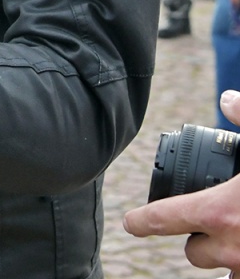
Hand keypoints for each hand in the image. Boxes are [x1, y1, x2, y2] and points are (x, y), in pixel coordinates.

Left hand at [123, 89, 239, 268]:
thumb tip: (229, 99)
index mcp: (220, 210)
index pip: (163, 219)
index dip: (142, 221)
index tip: (132, 223)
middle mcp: (233, 247)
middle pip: (194, 253)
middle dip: (198, 240)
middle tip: (212, 225)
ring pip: (222, 274)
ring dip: (226, 260)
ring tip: (239, 240)